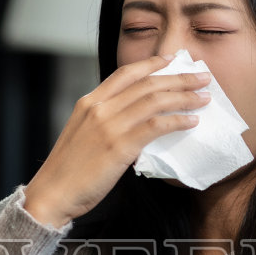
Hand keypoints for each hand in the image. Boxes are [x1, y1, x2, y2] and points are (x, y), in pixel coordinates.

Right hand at [23, 56, 211, 227]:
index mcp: (88, 102)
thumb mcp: (81, 135)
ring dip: (184, 96)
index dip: (151, 64)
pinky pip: (155, 126)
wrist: (52, 194)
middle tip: (203, 76)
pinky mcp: (119, 147)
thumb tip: (133, 120)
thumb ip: (104, 122)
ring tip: (204, 97)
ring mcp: (108, 126)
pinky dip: (177, 121)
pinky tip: (191, 121)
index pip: (125, 73)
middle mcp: (99, 108)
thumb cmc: (67, 172)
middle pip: (146, 84)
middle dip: (179, 77)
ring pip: (154, 100)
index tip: (171, 59)